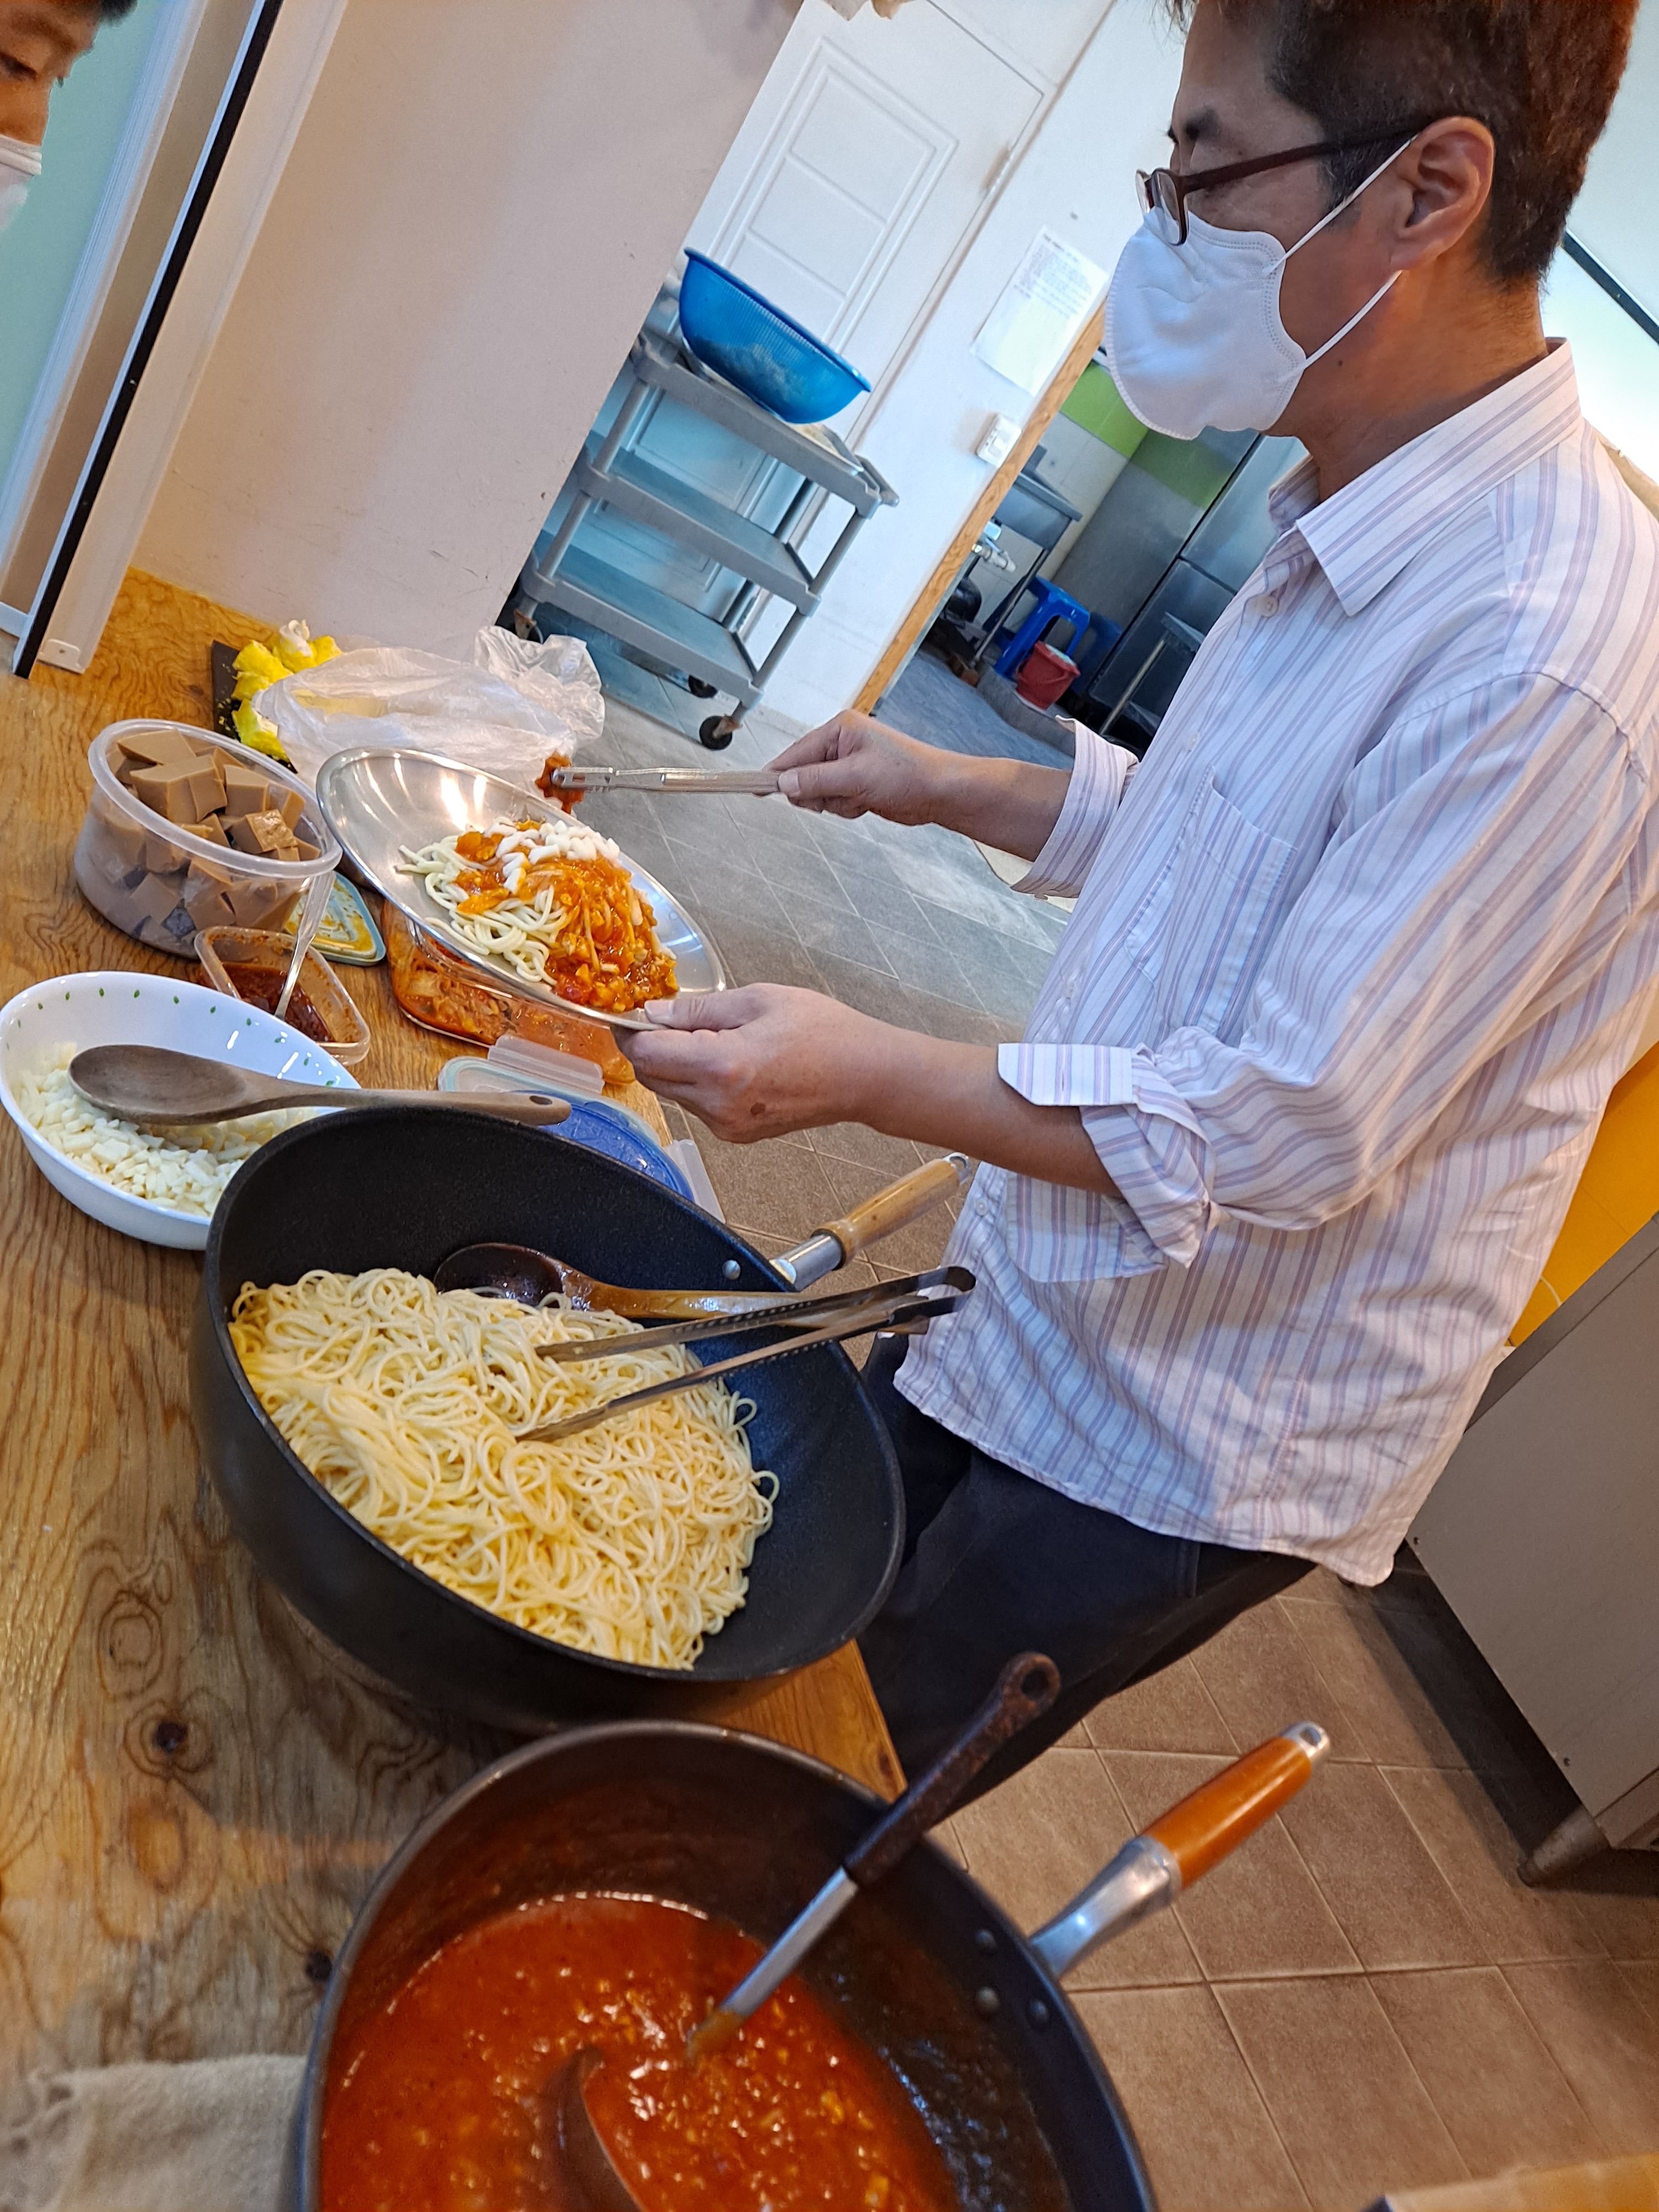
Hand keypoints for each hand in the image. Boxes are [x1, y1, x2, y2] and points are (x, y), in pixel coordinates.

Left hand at [627, 985, 893, 1141]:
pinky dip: (697, 1082)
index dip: (630, 1030)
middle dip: (649, 1047)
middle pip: (651, 1076)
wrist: (864, 1075)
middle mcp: (718, 1104)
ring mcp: (726, 1125)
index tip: (632, 1012)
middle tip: (667, 1019)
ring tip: (710, 1037)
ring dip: (674, 1064)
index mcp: (722, 1066)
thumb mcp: (757, 1000)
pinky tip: (728, 1060)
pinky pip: (697, 1105)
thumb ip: (697, 1009)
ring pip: (672, 1091)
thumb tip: (653, 1013)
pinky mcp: (736, 1134)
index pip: (645, 1053)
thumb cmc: (823, 1032)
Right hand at [768, 710, 958, 826]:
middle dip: (818, 792)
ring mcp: (849, 764)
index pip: (796, 752)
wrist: (939, 792)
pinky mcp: (856, 783)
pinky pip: (835, 801)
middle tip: (840, 794)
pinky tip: (866, 803)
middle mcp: (842, 744)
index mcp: (840, 729)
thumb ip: (816, 780)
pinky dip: (847, 807)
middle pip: (803, 774)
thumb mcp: (855, 777)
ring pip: (818, 792)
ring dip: (836, 802)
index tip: (755, 787)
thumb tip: (784, 783)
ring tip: (861, 797)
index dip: (777, 772)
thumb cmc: (907, 774)